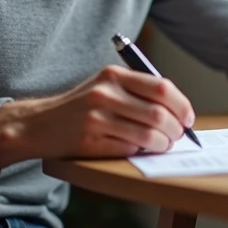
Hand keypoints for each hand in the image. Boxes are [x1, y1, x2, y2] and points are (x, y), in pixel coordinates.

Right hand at [0, 66, 195, 170]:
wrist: (39, 123)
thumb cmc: (82, 106)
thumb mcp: (106, 85)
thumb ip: (138, 90)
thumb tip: (178, 109)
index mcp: (113, 75)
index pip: (161, 88)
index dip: (182, 106)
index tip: (188, 119)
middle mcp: (105, 94)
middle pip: (158, 114)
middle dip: (175, 129)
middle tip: (178, 136)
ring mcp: (96, 119)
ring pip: (147, 136)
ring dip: (162, 144)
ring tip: (163, 146)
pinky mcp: (90, 142)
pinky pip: (128, 150)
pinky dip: (140, 152)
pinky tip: (139, 149)